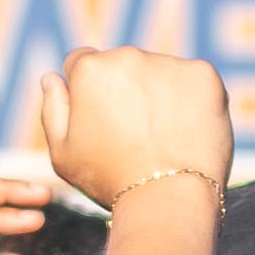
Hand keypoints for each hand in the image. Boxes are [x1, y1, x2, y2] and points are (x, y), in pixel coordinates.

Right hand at [42, 45, 237, 216]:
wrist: (167, 198)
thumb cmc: (109, 180)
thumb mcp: (62, 153)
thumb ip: (53, 109)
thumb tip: (51, 78)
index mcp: (90, 69)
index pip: (83, 63)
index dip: (89, 92)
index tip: (103, 119)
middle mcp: (128, 56)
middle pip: (123, 66)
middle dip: (126, 91)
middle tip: (136, 135)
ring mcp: (169, 63)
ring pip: (160, 73)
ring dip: (159, 94)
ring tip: (163, 138)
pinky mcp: (203, 75)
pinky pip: (194, 82)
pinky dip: (192, 101)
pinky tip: (186, 132)